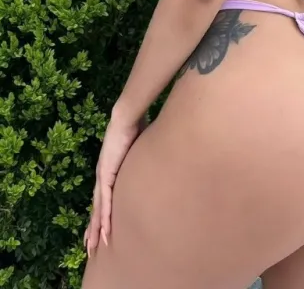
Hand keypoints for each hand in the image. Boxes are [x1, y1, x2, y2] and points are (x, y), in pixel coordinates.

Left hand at [84, 112, 147, 256]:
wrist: (126, 116)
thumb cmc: (135, 126)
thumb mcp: (139, 147)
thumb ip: (141, 156)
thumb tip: (154, 158)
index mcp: (109, 169)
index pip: (102, 197)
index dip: (100, 214)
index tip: (98, 229)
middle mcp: (102, 175)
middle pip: (96, 208)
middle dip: (93, 229)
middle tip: (89, 248)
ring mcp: (103, 176)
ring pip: (97, 209)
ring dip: (96, 229)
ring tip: (92, 247)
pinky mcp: (106, 175)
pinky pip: (105, 201)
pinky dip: (104, 217)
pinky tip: (104, 231)